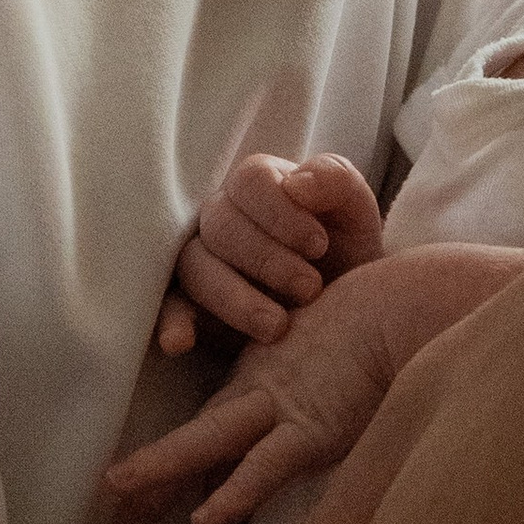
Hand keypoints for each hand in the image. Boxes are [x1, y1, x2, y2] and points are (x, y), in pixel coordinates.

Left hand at [115, 246, 523, 523]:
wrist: (425, 304)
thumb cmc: (401, 330)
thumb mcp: (355, 367)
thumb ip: (331, 387)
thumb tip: (337, 431)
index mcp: (275, 383)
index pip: (215, 428)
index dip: (177, 461)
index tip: (139, 491)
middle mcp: (268, 392)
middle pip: (197, 435)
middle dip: (153, 469)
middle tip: (110, 499)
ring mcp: (287, 405)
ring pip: (210, 440)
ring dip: (164, 466)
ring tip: (118, 494)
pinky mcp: (315, 422)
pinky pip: (267, 464)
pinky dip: (237, 491)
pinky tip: (205, 519)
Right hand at [154, 152, 384, 355]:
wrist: (347, 309)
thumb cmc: (346, 251)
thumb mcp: (355, 213)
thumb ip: (335, 181)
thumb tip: (295, 183)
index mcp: (260, 185)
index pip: (250, 181)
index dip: (280, 212)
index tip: (319, 246)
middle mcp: (223, 216)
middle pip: (220, 224)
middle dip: (267, 260)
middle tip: (310, 290)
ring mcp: (201, 259)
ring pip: (195, 267)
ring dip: (234, 298)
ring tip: (278, 327)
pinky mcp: (191, 303)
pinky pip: (168, 306)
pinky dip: (171, 322)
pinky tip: (181, 342)